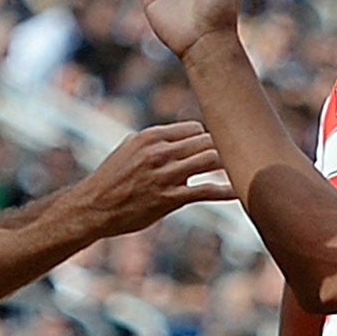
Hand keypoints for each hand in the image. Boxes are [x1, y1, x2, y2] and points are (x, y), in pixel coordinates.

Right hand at [77, 122, 236, 234]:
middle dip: (223, 149)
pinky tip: (241, 191)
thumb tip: (183, 142)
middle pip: (207, 141)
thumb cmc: (112, 178)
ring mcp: (165, 175)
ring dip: (229, 164)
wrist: (93, 207)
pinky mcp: (169, 198)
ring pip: (210, 160)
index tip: (215, 148)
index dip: (207, 139)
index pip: (195, 128)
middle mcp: (159, 152)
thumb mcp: (130, 149)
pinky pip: (206, 191)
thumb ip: (156, 142)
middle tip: (238, 157)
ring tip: (243, 169)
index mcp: (151, 136)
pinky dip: (226, 190)